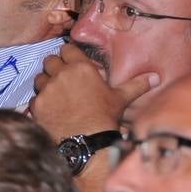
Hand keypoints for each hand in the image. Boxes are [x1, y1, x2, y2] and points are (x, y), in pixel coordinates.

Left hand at [31, 42, 157, 139]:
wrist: (86, 142)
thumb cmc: (106, 116)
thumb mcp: (122, 98)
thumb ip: (137, 85)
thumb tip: (156, 77)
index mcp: (82, 67)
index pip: (67, 49)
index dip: (70, 55)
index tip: (74, 62)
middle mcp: (61, 74)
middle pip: (50, 60)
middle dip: (56, 66)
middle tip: (64, 77)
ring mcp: (47, 90)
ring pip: (39, 78)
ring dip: (46, 82)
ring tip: (55, 92)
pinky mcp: (37, 106)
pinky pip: (34, 98)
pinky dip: (41, 102)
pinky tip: (50, 109)